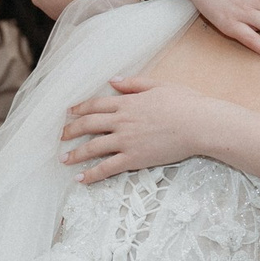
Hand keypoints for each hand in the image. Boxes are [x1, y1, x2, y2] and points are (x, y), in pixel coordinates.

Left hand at [62, 77, 214, 182]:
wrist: (199, 124)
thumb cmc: (185, 103)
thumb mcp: (159, 85)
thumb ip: (134, 83)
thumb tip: (113, 80)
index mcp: (127, 102)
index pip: (96, 105)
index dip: (80, 108)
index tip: (69, 112)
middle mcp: (121, 121)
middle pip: (88, 125)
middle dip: (70, 131)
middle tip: (60, 136)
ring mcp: (126, 141)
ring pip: (92, 148)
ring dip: (75, 154)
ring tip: (63, 159)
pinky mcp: (133, 158)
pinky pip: (107, 168)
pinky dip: (91, 174)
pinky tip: (80, 179)